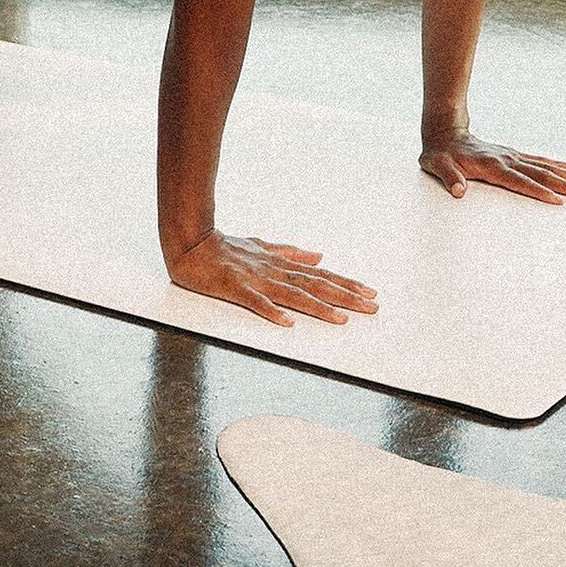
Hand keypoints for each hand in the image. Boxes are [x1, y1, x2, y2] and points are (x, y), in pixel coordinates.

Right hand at [163, 229, 378, 327]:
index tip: (371, 292)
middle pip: (316, 285)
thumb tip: (320, 255)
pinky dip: (272, 312)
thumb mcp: (264, 246)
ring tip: (342, 318)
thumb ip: (292, 252)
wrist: (192, 243)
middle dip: (346, 297)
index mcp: (282, 263)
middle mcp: (276, 271)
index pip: (322, 275)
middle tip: (373, 307)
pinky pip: (256, 303)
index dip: (347, 284)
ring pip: (294, 295)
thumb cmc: (227, 248)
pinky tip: (288, 323)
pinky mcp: (236, 289)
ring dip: (319, 307)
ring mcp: (257, 280)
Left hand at [419, 129, 565, 203]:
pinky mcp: (515, 155)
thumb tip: (459, 190)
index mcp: (492, 166)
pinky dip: (561, 165)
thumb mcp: (436, 165)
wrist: (445, 131)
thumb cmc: (440, 154)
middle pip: (543, 174)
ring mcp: (513, 155)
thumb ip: (449, 178)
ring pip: (548, 166)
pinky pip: (542, 160)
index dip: (539, 192)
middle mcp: (508, 159)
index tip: (559, 201)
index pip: (520, 181)